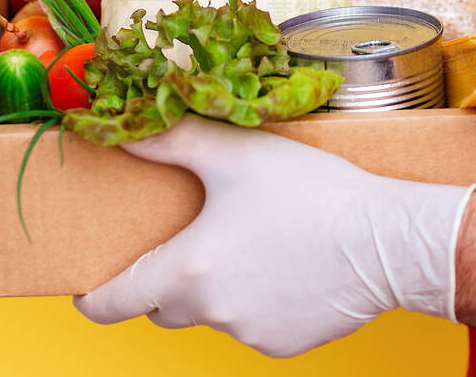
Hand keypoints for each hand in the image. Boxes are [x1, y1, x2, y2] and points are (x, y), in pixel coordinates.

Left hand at [73, 115, 475, 357]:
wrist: (387, 240)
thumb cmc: (312, 193)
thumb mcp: (237, 154)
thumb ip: (174, 140)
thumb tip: (124, 129)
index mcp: (189, 271)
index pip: (115, 303)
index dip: (94, 297)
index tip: (89, 290)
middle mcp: (212, 313)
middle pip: (162, 308)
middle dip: (163, 282)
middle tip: (186, 242)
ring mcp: (249, 334)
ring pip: (210, 316)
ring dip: (215, 290)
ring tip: (249, 244)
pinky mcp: (284, 346)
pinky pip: (251, 326)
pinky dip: (255, 304)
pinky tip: (283, 268)